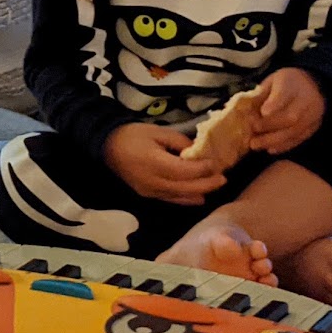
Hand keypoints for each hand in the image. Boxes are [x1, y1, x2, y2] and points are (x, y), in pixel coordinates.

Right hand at [104, 124, 227, 205]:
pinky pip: (172, 200)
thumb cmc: (133, 135)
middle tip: (223, 178)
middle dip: (207, 183)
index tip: (216, 163)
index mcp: (155, 163)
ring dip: (200, 192)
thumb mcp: (158, 132)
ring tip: (215, 185)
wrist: (108, 147)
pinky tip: (200, 197)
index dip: (203, 169)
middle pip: (186, 187)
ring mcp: (150, 191)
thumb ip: (180, 142)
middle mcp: (153, 182)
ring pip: (181, 196)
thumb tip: (197, 152)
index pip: (185, 171)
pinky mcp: (148, 195)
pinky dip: (187, 199)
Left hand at [248, 68, 326, 155]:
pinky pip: (300, 138)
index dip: (273, 105)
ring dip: (273, 141)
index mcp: (293, 82)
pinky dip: (284, 146)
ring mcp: (313, 114)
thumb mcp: (271, 81)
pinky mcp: (314, 126)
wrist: (312, 84)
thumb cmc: (285, 83)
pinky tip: (270, 149)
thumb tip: (246, 113)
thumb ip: (261, 95)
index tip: (260, 113)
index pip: (284, 94)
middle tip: (252, 135)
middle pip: (291, 117)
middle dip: (269, 128)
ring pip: (295, 131)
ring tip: (256, 145)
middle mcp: (307, 99)